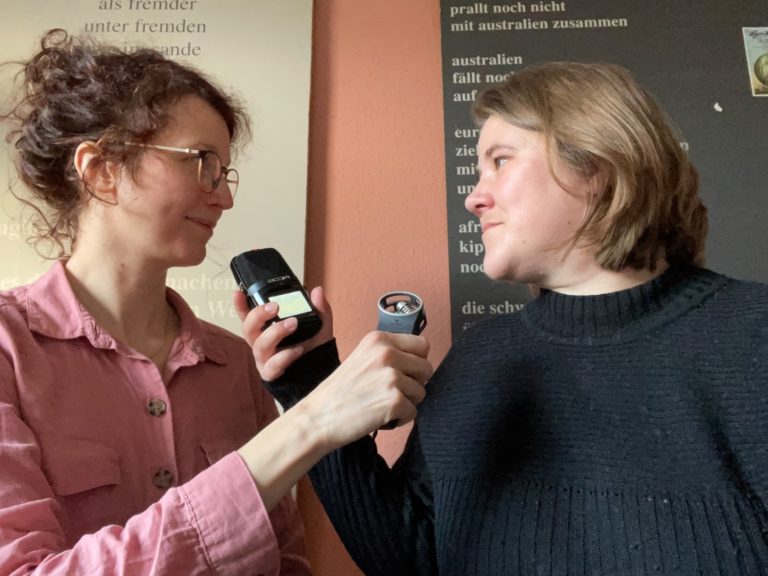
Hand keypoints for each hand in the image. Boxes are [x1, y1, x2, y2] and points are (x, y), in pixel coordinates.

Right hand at [235, 286, 333, 380]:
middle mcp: (262, 342)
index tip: (238, 293)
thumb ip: (319, 307)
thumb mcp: (320, 323)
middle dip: (258, 315)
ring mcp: (264, 359)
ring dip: (275, 332)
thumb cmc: (314, 345)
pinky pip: (271, 365)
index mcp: (267, 328)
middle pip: (248, 328)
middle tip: (274, 306)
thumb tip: (317, 291)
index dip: (240, 305)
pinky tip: (297, 350)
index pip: (248, 315)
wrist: (322, 370)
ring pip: (259, 345)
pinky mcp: (271, 373)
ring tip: (293, 324)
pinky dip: (284, 356)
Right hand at [296, 331, 432, 450]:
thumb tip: (418, 362)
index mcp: (379, 339)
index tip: (404, 373)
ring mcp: (391, 377)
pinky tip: (380, 417)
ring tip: (381, 404)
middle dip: (415, 383)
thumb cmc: (338, 392)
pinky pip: (413, 412)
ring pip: (421, 392)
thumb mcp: (362, 358)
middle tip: (391, 392)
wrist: (317, 417)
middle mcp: (387, 353)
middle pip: (426, 368)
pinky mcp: (394, 400)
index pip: (422, 345)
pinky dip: (400, 419)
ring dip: (406, 402)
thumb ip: (388, 354)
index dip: (416, 362)